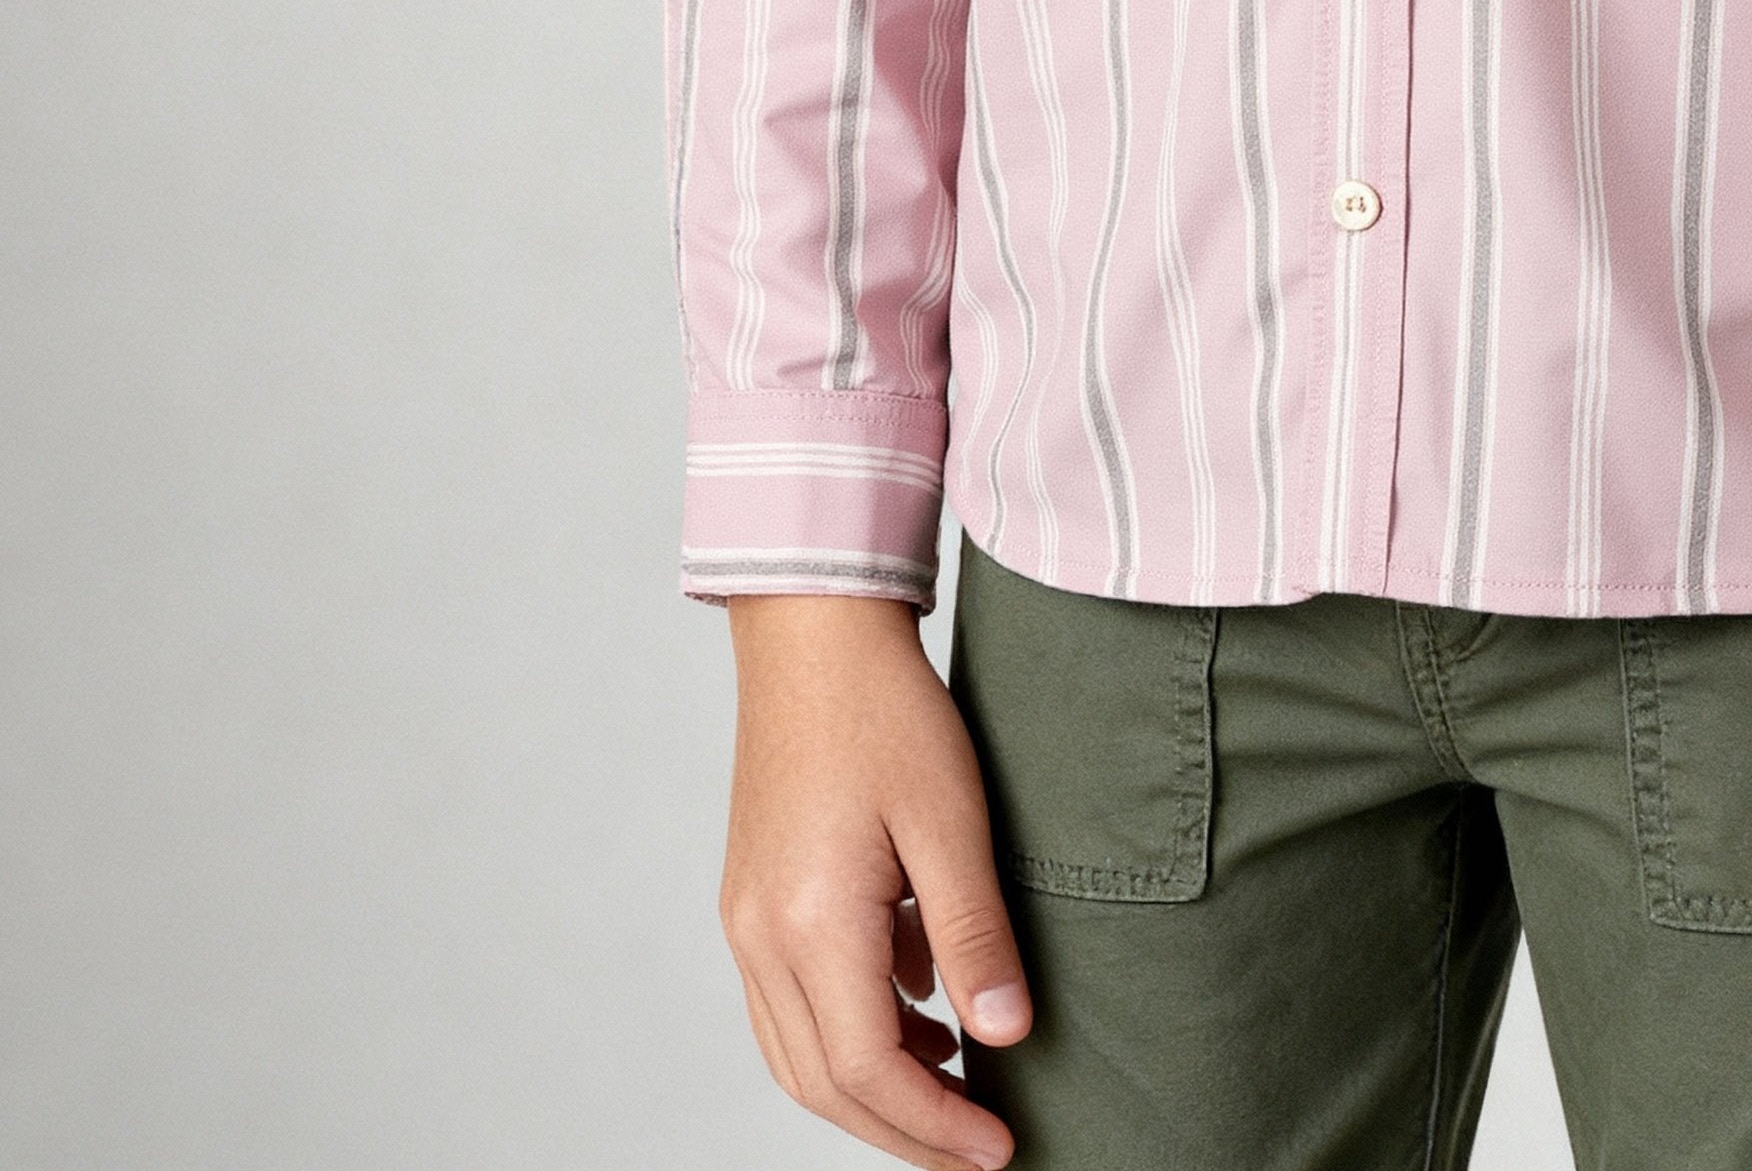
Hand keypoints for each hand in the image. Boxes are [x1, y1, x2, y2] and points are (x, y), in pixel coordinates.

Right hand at [716, 594, 1033, 1167]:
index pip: (871, 1071)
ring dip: (872, 1091)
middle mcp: (762, 937)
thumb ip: (974, 933)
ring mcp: (746, 921)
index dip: (936, 1125)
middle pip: (825, 1085)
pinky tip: (915, 1011)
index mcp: (810, 923)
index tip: (1000, 1149)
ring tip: (954, 1090)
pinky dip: (846, 1037)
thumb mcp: (950, 818)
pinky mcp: (750, 899)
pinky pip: (788, 1007)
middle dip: (904, 1131)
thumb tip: (1006, 1037)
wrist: (813, 632)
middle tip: (980, 1149)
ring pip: (798, 1056)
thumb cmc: (886, 711)